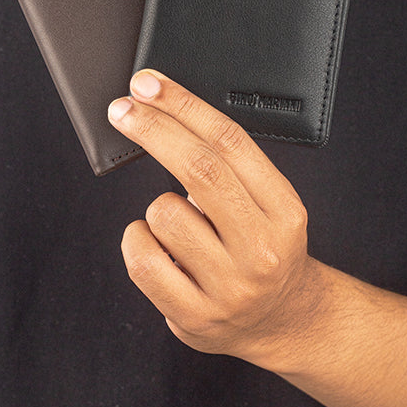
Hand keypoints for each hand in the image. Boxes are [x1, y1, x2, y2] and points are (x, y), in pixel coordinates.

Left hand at [107, 70, 322, 369]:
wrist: (284, 321)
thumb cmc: (262, 247)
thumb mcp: (268, 204)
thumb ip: (230, 169)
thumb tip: (162, 114)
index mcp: (284, 211)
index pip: (230, 143)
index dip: (183, 105)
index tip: (148, 84)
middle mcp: (262, 249)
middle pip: (198, 169)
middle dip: (153, 129)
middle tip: (121, 108)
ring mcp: (229, 287)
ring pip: (163, 213)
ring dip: (157, 209)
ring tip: (179, 227)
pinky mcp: (195, 316)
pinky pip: (142, 259)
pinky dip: (138, 241)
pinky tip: (157, 247)